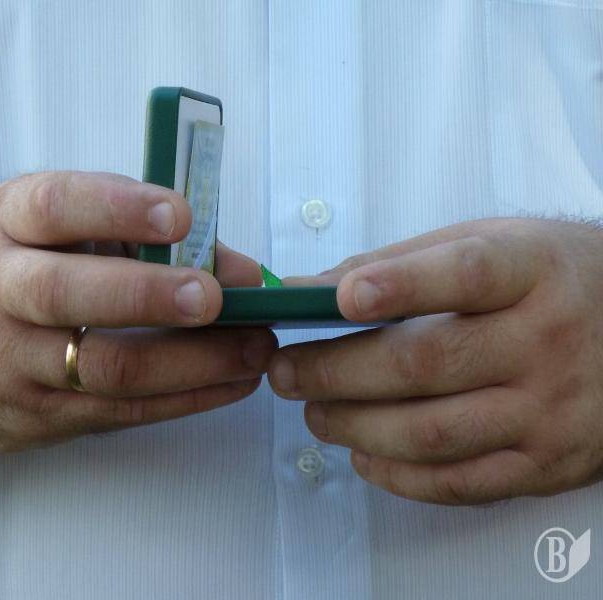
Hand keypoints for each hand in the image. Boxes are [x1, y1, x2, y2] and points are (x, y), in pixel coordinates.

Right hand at [0, 171, 275, 450]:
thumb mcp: (37, 225)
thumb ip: (124, 230)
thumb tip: (232, 263)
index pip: (53, 208)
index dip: (118, 209)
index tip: (182, 214)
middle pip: (65, 295)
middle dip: (148, 295)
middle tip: (218, 296)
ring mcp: (5, 365)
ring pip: (103, 370)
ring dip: (192, 363)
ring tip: (255, 349)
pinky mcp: (26, 419)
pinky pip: (115, 414)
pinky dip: (182, 399)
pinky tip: (228, 383)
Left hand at [268, 218, 602, 504]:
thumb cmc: (545, 280)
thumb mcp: (487, 242)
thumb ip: (398, 263)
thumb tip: (305, 290)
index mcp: (532, 271)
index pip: (465, 274)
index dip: (399, 286)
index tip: (337, 298)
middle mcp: (548, 342)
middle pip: (426, 364)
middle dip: (337, 372)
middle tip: (286, 372)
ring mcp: (552, 412)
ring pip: (432, 433)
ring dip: (354, 427)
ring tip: (313, 411)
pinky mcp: (549, 465)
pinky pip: (459, 483)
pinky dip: (396, 474)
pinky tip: (362, 451)